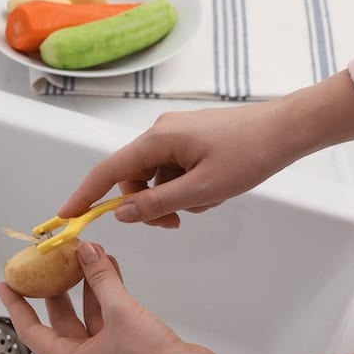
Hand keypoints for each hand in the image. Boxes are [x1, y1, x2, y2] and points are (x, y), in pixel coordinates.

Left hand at [0, 241, 216, 353]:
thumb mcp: (118, 311)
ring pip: (89, 312)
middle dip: (54, 288)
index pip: (30, 329)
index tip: (2, 285)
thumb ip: (100, 278)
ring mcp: (107, 352)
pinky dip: (109, 291)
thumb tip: (85, 250)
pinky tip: (111, 267)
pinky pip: (111, 313)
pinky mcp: (129, 345)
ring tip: (84, 254)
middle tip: (46, 263)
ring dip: (87, 284)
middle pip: (60, 319)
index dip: (15, 306)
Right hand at [58, 70, 353, 227]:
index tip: (65, 216)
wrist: (287, 129)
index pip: (107, 171)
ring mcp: (175, 137)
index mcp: (156, 141)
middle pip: (132, 178)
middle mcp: (159, 135)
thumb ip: (156, 203)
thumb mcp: (201, 189)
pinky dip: (185, 187)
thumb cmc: (248, 155)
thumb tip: (119, 213)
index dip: (84, 195)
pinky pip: (172, 171)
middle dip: (146, 205)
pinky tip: (212, 191)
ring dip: (171, 198)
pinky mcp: (189, 141)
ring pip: (154, 179)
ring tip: (204, 202)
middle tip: (173, 223)